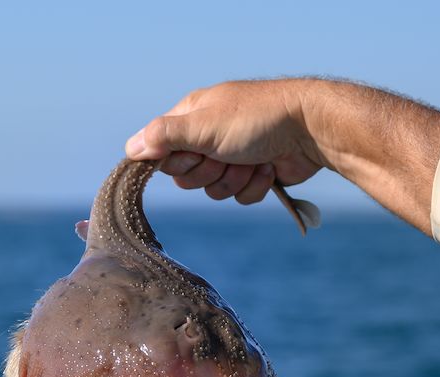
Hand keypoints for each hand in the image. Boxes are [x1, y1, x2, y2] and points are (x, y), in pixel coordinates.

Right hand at [126, 80, 327, 204]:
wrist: (309, 130)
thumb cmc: (256, 119)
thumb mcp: (203, 125)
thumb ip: (163, 136)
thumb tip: (130, 149)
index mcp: (192, 117)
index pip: (162, 152)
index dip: (177, 161)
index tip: (194, 153)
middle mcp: (209, 135)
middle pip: (186, 176)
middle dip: (208, 173)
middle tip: (226, 156)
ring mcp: (233, 155)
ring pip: (214, 190)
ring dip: (234, 180)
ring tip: (252, 161)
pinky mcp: (254, 174)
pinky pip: (239, 196)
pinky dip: (254, 186)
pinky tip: (268, 168)